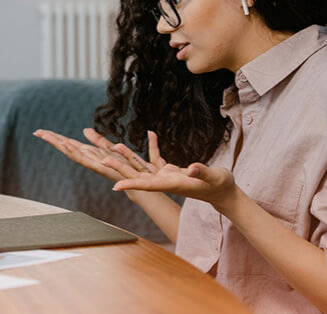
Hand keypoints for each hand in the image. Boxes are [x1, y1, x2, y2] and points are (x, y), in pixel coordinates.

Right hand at [33, 128, 152, 182]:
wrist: (139, 181)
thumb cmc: (127, 166)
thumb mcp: (112, 148)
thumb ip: (98, 140)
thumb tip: (84, 129)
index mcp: (91, 153)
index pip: (70, 143)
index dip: (56, 137)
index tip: (42, 131)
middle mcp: (89, 158)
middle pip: (67, 147)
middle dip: (52, 140)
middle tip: (37, 132)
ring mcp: (92, 164)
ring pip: (72, 153)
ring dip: (59, 144)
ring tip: (46, 136)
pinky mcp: (99, 167)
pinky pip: (84, 158)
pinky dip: (74, 151)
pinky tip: (65, 144)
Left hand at [104, 150, 236, 208]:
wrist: (223, 192)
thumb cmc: (220, 186)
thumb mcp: (215, 177)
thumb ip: (202, 172)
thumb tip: (191, 168)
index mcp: (174, 184)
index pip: (148, 185)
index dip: (131, 184)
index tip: (115, 185)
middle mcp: (166, 182)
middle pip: (139, 175)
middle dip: (121, 169)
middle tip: (103, 160)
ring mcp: (167, 177)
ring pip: (143, 167)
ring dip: (129, 157)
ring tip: (114, 145)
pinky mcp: (171, 172)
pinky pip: (157, 158)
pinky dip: (153, 146)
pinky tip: (152, 133)